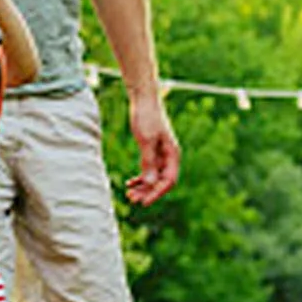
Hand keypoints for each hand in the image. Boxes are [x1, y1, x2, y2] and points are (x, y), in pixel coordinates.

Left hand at [125, 88, 179, 205]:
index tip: (143, 202)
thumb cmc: (146, 117)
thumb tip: (149, 183)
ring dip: (142, 187)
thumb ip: (148, 162)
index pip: (168, 181)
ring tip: (128, 194)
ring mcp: (161, 154)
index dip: (157, 193)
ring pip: (153, 177)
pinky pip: (148, 170)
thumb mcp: (146, 140)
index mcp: (172, 154)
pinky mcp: (152, 151)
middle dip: (147, 192)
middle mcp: (169, 156)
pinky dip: (140, 178)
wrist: (143, 99)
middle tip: (131, 199)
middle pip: (161, 181)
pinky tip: (129, 183)